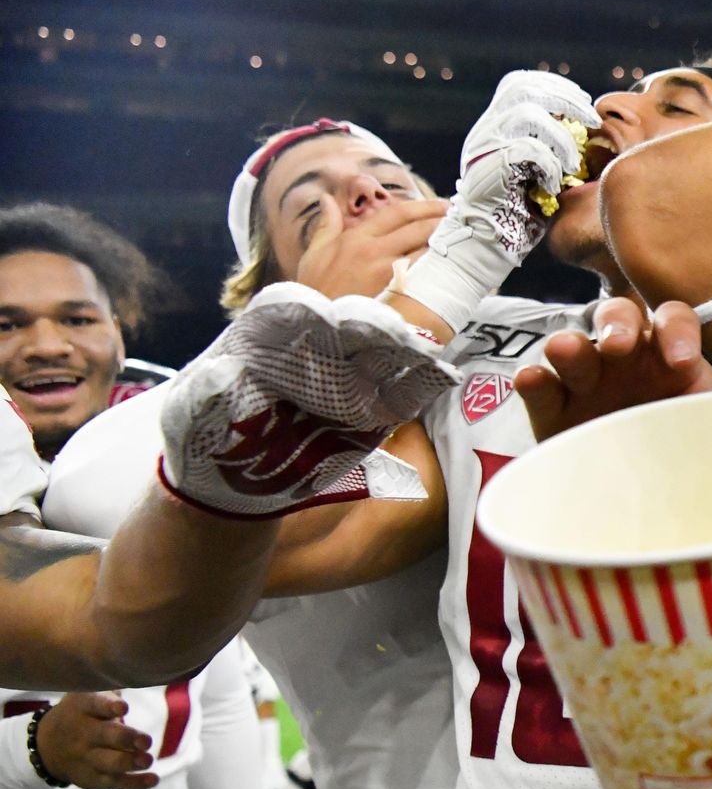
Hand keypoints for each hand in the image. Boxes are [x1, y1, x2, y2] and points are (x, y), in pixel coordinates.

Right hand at [33, 694, 156, 788]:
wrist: (47, 746)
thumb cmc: (82, 713)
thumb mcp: (88, 695)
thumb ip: (112, 687)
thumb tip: (141, 667)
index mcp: (83, 708)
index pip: (94, 705)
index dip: (108, 706)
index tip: (123, 707)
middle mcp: (83, 734)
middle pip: (104, 736)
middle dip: (125, 739)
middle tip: (146, 741)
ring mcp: (87, 758)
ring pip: (108, 762)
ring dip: (129, 762)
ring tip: (148, 760)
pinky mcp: (93, 778)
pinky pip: (114, 782)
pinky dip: (134, 783)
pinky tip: (153, 779)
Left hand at [158, 283, 454, 518]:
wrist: (233, 477)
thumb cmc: (207, 434)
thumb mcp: (193, 413)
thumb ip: (206, 394)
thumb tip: (221, 374)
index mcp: (265, 336)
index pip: (287, 311)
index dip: (303, 311)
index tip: (316, 314)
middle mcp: (313, 348)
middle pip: (346, 323)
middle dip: (367, 324)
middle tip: (388, 333)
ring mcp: (348, 378)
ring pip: (381, 352)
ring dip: (404, 349)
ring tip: (422, 354)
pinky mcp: (373, 411)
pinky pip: (403, 392)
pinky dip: (423, 382)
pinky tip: (441, 376)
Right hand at [295, 196, 447, 302]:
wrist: (315, 325)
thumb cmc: (316, 291)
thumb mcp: (315, 254)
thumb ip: (326, 225)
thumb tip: (327, 199)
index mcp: (356, 237)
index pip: (396, 213)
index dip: (423, 206)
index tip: (441, 205)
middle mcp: (372, 249)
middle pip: (416, 226)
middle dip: (441, 219)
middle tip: (460, 217)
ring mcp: (384, 270)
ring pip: (423, 248)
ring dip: (444, 241)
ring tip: (462, 237)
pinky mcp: (393, 291)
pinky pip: (422, 273)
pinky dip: (438, 265)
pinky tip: (452, 263)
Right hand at [392, 71, 598, 336]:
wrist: (485, 246)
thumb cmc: (518, 214)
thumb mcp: (535, 172)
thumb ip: (548, 146)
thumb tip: (583, 129)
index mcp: (496, 126)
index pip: (519, 84)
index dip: (553, 86)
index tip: (583, 101)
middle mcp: (487, 131)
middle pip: (524, 90)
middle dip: (564, 99)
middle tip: (590, 120)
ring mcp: (485, 148)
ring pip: (528, 117)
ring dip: (561, 138)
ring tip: (572, 164)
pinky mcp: (489, 168)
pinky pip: (527, 150)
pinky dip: (549, 166)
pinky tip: (553, 186)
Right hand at [517, 298, 711, 443]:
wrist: (648, 502)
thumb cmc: (689, 454)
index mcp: (669, 355)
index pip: (674, 320)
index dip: (677, 331)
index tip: (682, 363)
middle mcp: (626, 359)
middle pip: (617, 317)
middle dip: (618, 325)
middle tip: (618, 346)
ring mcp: (585, 381)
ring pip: (572, 345)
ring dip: (568, 344)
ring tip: (566, 350)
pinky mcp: (551, 410)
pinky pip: (538, 386)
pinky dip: (532, 380)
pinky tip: (533, 380)